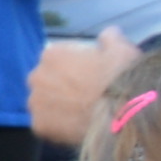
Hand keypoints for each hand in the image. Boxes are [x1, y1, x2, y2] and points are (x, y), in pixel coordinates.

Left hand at [25, 28, 139, 148]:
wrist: (124, 114)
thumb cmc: (122, 78)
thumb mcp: (122, 50)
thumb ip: (111, 38)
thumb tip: (109, 33)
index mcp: (52, 54)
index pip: (57, 59)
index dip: (75, 67)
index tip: (90, 76)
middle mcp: (36, 76)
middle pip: (47, 81)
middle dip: (62, 87)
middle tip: (85, 97)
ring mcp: (36, 102)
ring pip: (44, 103)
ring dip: (57, 107)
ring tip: (81, 114)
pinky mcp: (39, 126)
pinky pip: (47, 125)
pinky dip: (59, 127)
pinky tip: (76, 128)